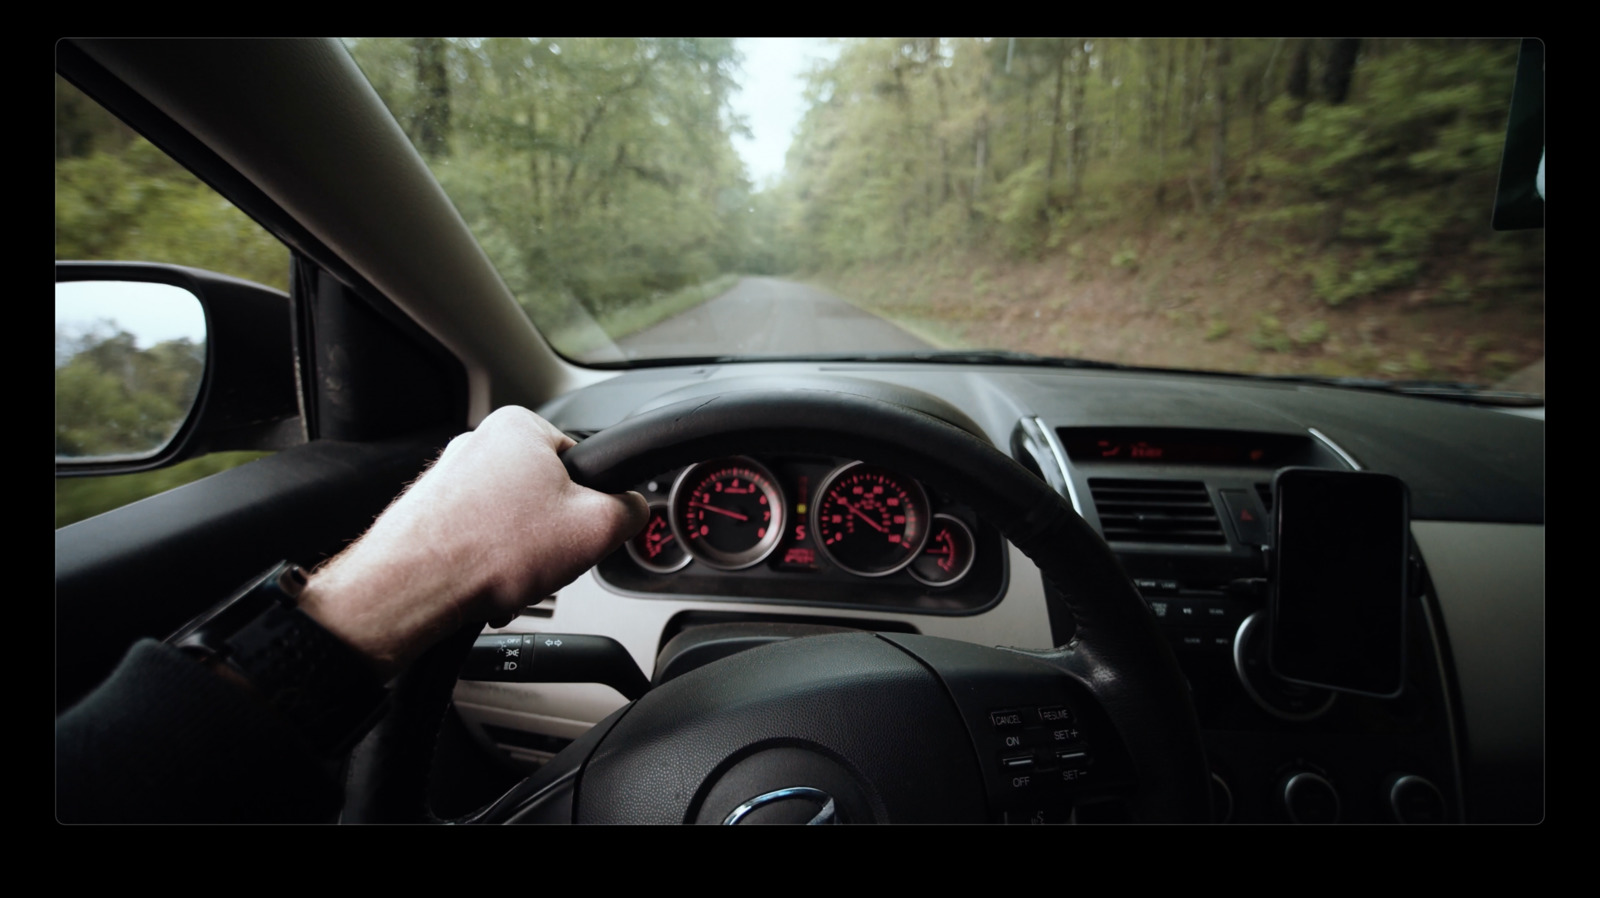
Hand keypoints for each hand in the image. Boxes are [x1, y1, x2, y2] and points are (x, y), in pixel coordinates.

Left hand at [297, 407, 647, 679]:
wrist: (411, 589)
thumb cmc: (488, 551)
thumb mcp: (598, 527)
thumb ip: (632, 509)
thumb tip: (633, 509)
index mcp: (520, 427)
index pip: (584, 463)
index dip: (592, 507)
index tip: (583, 533)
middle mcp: (478, 443)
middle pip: (546, 495)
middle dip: (552, 537)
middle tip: (548, 561)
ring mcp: (448, 479)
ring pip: (511, 524)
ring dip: (521, 557)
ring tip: (512, 579)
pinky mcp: (429, 514)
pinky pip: (478, 540)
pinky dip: (489, 566)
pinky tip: (487, 587)